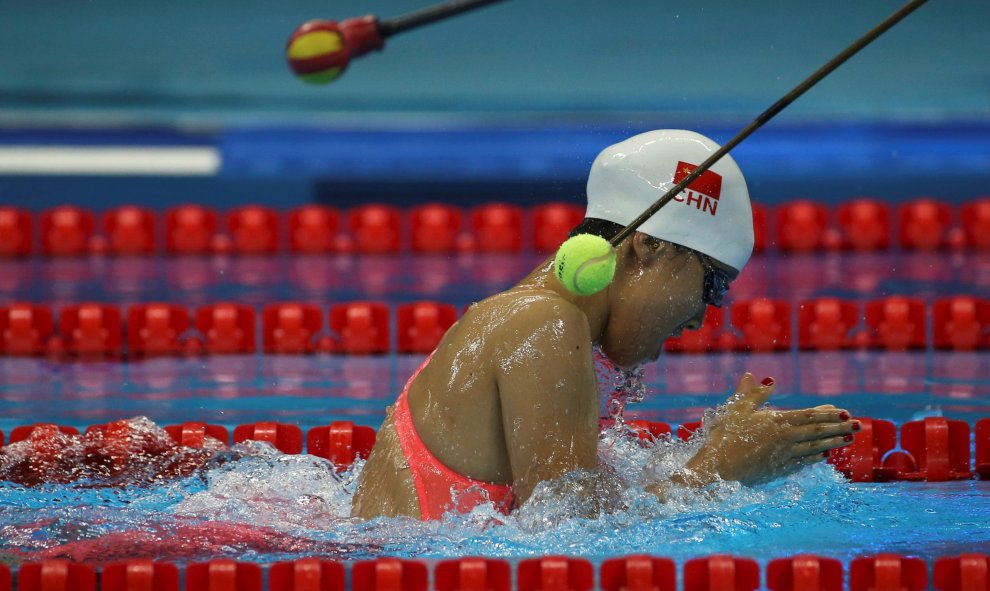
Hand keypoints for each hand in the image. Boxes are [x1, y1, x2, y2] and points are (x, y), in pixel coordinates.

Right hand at [680, 373, 857, 485]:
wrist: (718, 470)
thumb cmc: (723, 437)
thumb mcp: (736, 410)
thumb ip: (752, 394)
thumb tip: (763, 378)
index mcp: (776, 421)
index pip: (809, 416)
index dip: (828, 414)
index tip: (845, 412)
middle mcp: (785, 438)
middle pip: (817, 431)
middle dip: (839, 428)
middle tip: (857, 425)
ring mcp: (784, 455)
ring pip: (815, 447)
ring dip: (833, 442)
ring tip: (848, 439)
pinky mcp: (779, 469)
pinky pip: (803, 462)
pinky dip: (816, 458)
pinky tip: (825, 456)